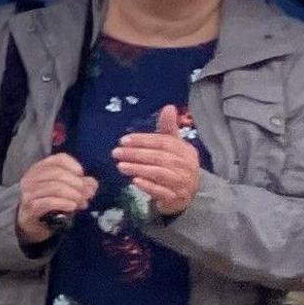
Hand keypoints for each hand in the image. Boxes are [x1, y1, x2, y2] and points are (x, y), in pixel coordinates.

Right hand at [15, 151, 94, 242]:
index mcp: (40, 168)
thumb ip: (81, 184)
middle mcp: (31, 177)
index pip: (59, 159)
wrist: (33, 224)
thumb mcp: (67, 190)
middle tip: (87, 195)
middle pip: (58, 173)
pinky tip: (72, 206)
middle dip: (77, 184)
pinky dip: (64, 203)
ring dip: (73, 195)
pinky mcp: (30, 207)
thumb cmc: (51, 202)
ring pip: (54, 188)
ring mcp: (29, 192)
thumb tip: (91, 184)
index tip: (82, 175)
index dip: (73, 165)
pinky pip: (49, 202)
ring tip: (82, 203)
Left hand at [115, 104, 202, 218]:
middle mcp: (187, 166)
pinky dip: (148, 186)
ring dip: (139, 169)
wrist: (186, 194)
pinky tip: (134, 181)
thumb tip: (169, 107)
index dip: (143, 140)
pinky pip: (161, 191)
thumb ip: (168, 129)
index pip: (164, 142)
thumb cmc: (176, 166)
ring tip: (120, 166)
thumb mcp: (173, 147)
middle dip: (136, 154)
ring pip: (159, 174)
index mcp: (186, 150)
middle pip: (160, 157)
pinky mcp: (176, 198)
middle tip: (116, 153)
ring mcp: (183, 183)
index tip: (123, 140)